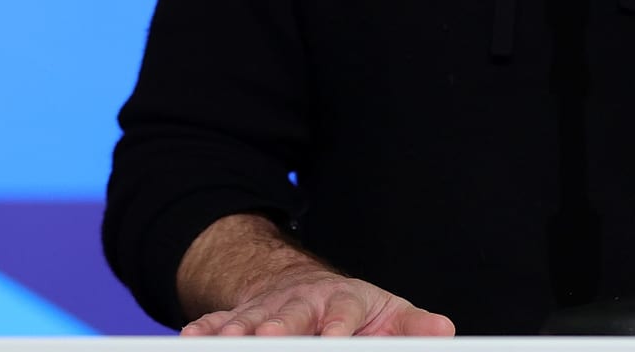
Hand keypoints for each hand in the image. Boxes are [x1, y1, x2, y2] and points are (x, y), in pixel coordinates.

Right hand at [180, 268, 455, 336]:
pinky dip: (205, 331)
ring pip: (250, 320)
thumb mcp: (389, 315)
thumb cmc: (357, 313)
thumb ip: (410, 326)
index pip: (342, 315)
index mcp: (342, 302)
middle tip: (269, 341)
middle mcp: (302, 303)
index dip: (338, 330)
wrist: (309, 289)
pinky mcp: (241, 318)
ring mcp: (268, 309)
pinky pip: (219, 322)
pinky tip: (191, 339)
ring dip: (237, 332)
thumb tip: (443, 330)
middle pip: (290, 315)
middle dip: (278, 329)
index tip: (335, 342)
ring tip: (228, 344)